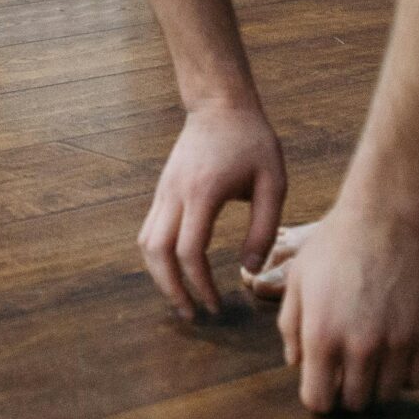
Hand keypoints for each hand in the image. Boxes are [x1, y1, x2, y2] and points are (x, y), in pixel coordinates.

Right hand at [140, 102, 286, 317]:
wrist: (220, 104)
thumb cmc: (252, 141)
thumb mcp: (273, 183)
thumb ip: (263, 228)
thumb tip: (249, 269)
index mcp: (203, 194)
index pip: (189, 252)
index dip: (200, 285)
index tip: (217, 305)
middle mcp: (175, 195)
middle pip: (156, 253)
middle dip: (170, 288)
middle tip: (191, 314)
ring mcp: (163, 191)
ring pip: (146, 243)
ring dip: (159, 275)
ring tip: (182, 297)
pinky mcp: (162, 190)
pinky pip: (149, 230)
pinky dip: (158, 256)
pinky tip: (177, 269)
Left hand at [278, 196, 418, 412]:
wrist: (386, 216)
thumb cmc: (336, 244)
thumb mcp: (298, 280)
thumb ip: (291, 327)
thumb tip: (297, 363)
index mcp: (321, 335)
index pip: (318, 401)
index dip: (317, 397)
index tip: (320, 383)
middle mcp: (359, 347)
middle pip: (354, 403)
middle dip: (346, 392)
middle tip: (345, 370)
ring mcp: (396, 344)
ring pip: (386, 396)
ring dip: (376, 384)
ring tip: (370, 359)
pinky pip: (416, 380)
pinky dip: (404, 374)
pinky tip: (394, 352)